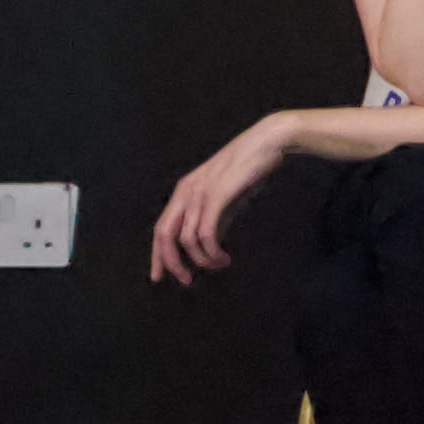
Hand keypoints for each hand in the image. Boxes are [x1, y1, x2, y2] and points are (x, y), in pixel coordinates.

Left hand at [148, 115, 295, 282]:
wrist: (266, 143)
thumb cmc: (248, 170)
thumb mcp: (226, 198)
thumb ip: (214, 219)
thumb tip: (208, 244)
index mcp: (184, 191)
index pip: (161, 228)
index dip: (158, 255)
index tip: (158, 276)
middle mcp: (185, 192)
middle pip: (164, 235)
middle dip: (171, 263)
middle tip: (186, 280)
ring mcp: (199, 193)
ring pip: (187, 239)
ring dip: (202, 260)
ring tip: (219, 264)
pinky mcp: (216, 196)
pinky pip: (206, 233)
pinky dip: (212, 252)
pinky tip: (223, 257)